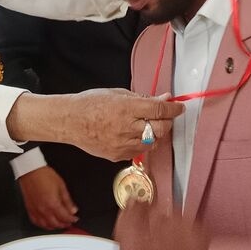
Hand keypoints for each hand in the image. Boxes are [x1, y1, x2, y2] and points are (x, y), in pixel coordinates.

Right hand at [18, 166, 78, 229]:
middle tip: (69, 222)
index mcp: (53, 203)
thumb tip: (73, 209)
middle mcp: (43, 209)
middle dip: (64, 224)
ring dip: (55, 227)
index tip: (75, 218)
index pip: (65, 217)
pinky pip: (36, 222)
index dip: (72, 219)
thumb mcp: (61, 186)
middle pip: (56, 223)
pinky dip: (43, 225)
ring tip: (60, 224)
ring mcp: (35, 210)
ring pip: (46, 225)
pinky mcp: (29, 209)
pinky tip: (47, 224)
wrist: (31, 170)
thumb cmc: (44, 175)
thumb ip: (68, 200)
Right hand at [63, 89, 183, 161]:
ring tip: (148, 125)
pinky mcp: (118, 155)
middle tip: (164, 116)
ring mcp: (122, 144)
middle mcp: (127, 128)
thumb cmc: (92, 103)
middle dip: (167, 122)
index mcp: (127, 108)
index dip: (174, 109)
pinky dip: (143, 143)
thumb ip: (143, 98)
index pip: (159, 110)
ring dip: (156, 134)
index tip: (179, 107)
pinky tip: (135, 135)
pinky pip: (140, 151)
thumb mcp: (118, 93)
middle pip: (161, 129)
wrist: (71, 121)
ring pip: (153, 143)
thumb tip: (164, 99)